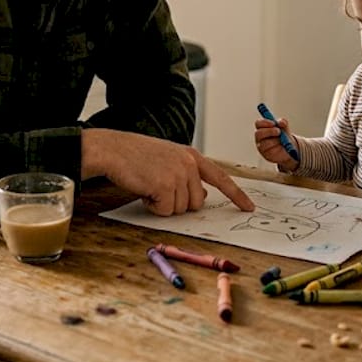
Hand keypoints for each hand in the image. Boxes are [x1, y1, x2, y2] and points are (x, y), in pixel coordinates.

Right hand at [81, 129, 254, 215]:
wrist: (112, 149)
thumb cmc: (134, 155)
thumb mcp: (167, 160)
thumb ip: (186, 175)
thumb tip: (202, 198)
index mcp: (191, 156)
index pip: (221, 177)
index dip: (236, 194)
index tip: (249, 207)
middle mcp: (189, 164)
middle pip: (197, 203)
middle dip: (178, 203)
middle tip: (158, 188)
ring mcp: (178, 175)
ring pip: (180, 209)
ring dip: (162, 204)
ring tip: (148, 185)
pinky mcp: (165, 186)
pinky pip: (165, 211)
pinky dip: (152, 207)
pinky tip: (143, 190)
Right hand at [254, 117, 298, 172]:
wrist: (289, 149)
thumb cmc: (284, 136)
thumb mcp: (284, 128)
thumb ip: (283, 123)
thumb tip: (281, 122)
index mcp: (262, 128)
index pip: (258, 123)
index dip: (264, 122)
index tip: (273, 123)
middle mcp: (260, 137)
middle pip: (258, 133)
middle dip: (269, 131)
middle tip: (278, 131)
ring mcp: (261, 147)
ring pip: (264, 143)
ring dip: (275, 141)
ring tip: (281, 141)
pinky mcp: (266, 155)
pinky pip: (270, 151)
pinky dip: (277, 148)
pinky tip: (281, 146)